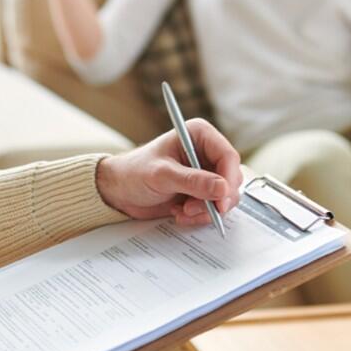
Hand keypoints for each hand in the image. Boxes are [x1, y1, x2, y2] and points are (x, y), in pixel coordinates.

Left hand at [95, 119, 242, 225]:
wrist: (119, 191)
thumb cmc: (134, 172)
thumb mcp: (162, 175)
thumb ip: (192, 181)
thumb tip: (222, 188)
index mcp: (199, 135)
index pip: (228, 156)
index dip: (228, 179)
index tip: (220, 201)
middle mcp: (206, 153)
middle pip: (231, 178)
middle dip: (215, 199)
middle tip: (193, 209)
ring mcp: (205, 174)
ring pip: (225, 196)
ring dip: (206, 209)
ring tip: (183, 211)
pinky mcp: (201, 192)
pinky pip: (214, 207)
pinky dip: (200, 215)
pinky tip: (180, 213)